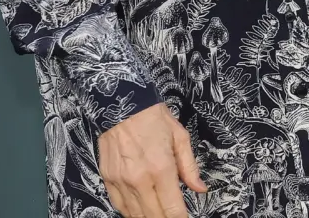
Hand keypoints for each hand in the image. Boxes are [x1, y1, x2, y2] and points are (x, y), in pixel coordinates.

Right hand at [97, 103, 206, 217]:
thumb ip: (190, 167)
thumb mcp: (180, 137)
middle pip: (155, 217)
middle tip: (173, 216)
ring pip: (136, 215)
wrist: (121, 103)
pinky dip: (131, 213)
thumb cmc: (152, 117)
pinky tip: (141, 211)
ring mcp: (121, 181)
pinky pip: (120, 206)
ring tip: (159, 214)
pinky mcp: (108, 179)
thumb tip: (200, 189)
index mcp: (161, 169)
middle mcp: (139, 179)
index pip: (173, 210)